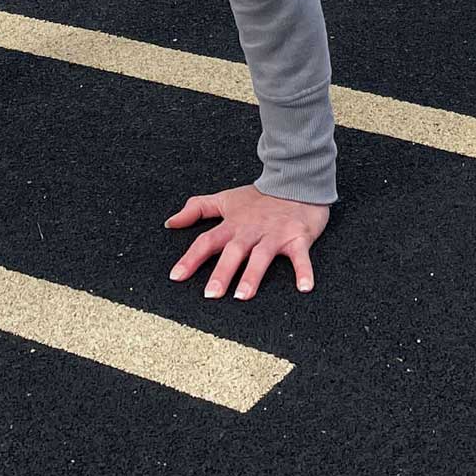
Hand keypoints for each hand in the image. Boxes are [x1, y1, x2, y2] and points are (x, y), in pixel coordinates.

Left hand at [166, 184, 328, 299]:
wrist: (296, 179)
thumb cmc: (259, 197)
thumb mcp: (225, 199)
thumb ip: (197, 209)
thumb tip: (170, 223)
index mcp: (233, 224)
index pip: (207, 241)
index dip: (191, 258)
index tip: (176, 276)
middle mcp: (251, 230)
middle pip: (234, 251)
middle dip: (222, 272)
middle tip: (210, 294)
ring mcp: (275, 234)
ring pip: (262, 255)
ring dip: (253, 275)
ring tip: (243, 296)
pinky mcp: (298, 237)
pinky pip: (301, 256)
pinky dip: (304, 271)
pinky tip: (305, 288)